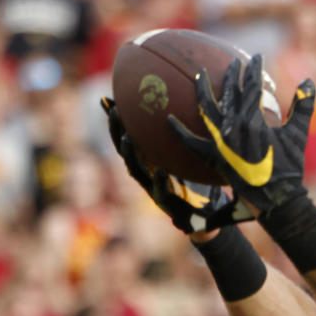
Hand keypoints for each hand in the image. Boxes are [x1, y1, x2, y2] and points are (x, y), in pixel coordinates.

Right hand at [100, 97, 251, 232]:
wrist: (207, 216)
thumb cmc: (199, 182)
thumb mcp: (193, 155)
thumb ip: (191, 135)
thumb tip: (197, 105)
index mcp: (150, 160)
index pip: (129, 136)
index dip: (118, 120)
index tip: (108, 99)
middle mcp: (147, 172)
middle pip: (125, 149)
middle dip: (116, 130)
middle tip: (114, 110)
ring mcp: (153, 189)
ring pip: (136, 170)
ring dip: (130, 154)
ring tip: (128, 138)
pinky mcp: (167, 205)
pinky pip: (161, 192)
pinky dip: (159, 181)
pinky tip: (160, 171)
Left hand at [168, 56, 315, 215]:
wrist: (275, 197)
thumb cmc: (290, 166)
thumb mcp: (298, 134)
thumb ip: (303, 106)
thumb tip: (309, 81)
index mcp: (254, 119)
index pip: (253, 86)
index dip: (255, 70)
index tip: (256, 58)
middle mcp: (234, 126)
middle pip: (229, 92)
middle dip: (231, 74)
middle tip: (232, 63)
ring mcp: (221, 141)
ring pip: (207, 109)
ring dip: (202, 89)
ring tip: (198, 75)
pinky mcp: (213, 156)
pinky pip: (191, 141)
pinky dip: (180, 130)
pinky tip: (169, 119)